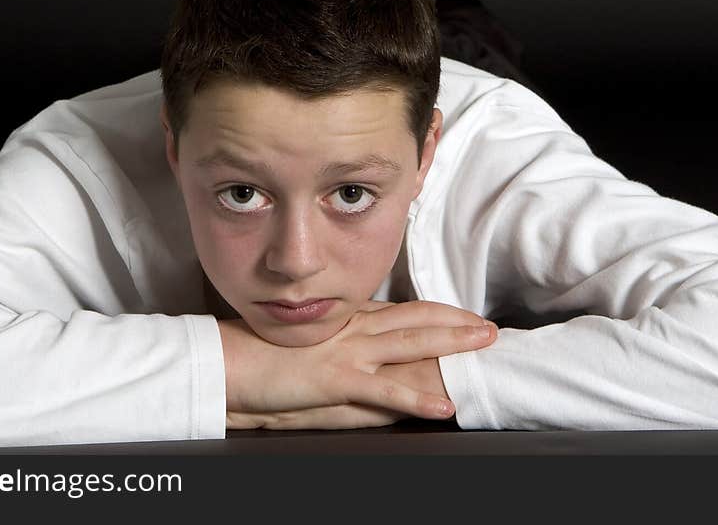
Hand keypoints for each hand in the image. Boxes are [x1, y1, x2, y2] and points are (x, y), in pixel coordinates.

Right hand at [219, 300, 495, 428]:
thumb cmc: (261, 351)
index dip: (435, 312)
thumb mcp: (306, 341)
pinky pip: (385, 392)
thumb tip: (361, 351)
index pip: (400, 310)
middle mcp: (352, 330)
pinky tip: (443, 407)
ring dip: (450, 343)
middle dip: (456, 321)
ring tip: (483, 344)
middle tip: (489, 325)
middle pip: (414, 319)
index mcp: (345, 320)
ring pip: (409, 343)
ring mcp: (346, 352)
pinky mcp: (336, 379)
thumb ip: (337, 342)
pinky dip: (416, 400)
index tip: (463, 314)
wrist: (229, 360)